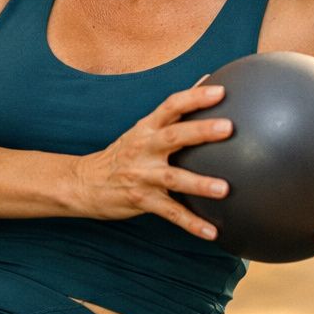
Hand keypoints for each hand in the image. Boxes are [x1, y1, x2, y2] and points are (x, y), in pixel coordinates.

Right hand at [73, 82, 232, 238]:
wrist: (84, 183)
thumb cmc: (123, 154)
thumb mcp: (142, 129)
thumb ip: (173, 111)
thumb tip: (207, 81)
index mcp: (146, 128)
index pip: (171, 105)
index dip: (194, 96)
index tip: (220, 91)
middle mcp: (144, 148)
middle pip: (173, 136)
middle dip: (200, 131)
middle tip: (228, 127)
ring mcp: (142, 175)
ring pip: (173, 178)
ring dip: (199, 184)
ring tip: (224, 189)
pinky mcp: (142, 201)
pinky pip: (170, 213)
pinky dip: (191, 223)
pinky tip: (212, 232)